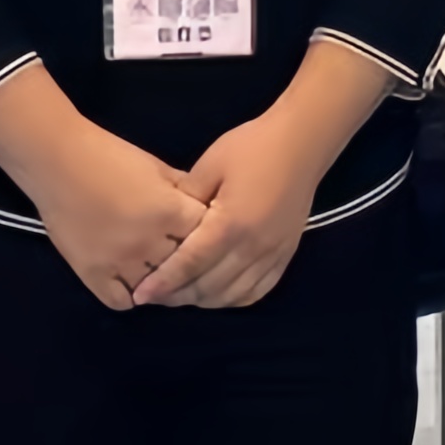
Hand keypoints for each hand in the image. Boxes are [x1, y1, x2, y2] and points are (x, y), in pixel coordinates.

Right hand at [20, 120, 206, 311]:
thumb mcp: (157, 166)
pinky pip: (123, 302)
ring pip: (157, 289)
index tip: (204, 232)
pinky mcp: (93, 275)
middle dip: (188, 258)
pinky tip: (133, 280)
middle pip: (185, 265)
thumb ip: (184, 190)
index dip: (209, 233)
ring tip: (159, 269)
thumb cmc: (109, 155)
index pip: (208, 235)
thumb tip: (207, 209)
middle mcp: (149, 243)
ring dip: (161, 280)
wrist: (56, 159)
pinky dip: (131, 295)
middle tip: (183, 254)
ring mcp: (120, 263)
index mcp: (169, 212)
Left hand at [133, 109, 326, 311]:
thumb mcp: (211, 164)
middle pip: (209, 286)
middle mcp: (252, 247)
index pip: (190, 263)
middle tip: (154, 296)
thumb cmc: (253, 147)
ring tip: (181, 295)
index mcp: (231, 223)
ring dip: (204, 300)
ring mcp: (272, 255)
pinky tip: (217, 294)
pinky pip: (257, 291)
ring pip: (232, 295)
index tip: (141, 295)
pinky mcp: (285, 256)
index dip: (164, 282)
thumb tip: (166, 223)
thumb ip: (186, 197)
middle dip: (178, 296)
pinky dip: (233, 299)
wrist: (302, 144)